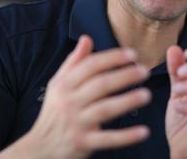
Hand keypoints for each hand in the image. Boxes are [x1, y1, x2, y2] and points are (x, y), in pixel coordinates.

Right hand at [11, 35, 151, 158]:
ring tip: (146, 95)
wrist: (40, 148)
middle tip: (145, 71)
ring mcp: (76, 123)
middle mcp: (70, 102)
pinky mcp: (83, 143)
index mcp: (64, 85)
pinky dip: (126, 136)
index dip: (112, 58)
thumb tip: (86, 38)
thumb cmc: (54, 112)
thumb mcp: (58, 84)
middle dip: (124, 76)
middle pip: (100, 85)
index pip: (90, 66)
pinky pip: (108, 139)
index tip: (132, 55)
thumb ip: (74, 62)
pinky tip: (143, 131)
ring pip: (105, 109)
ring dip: (127, 101)